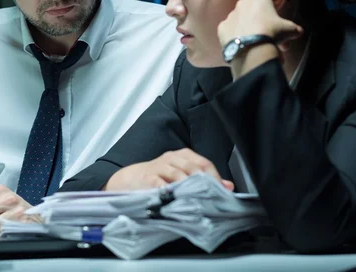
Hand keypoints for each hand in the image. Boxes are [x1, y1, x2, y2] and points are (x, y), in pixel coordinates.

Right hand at [104, 149, 233, 190]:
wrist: (128, 179)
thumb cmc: (156, 177)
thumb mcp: (180, 174)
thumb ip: (202, 178)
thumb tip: (227, 186)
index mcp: (181, 156)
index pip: (204, 163)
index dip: (215, 178)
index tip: (222, 192)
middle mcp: (171, 159)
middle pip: (194, 169)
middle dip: (205, 185)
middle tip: (212, 198)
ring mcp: (159, 168)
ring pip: (179, 176)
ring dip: (190, 189)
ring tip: (198, 200)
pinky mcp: (148, 178)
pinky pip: (162, 185)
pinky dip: (170, 193)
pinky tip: (176, 200)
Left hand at [217, 0, 303, 52]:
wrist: (251, 48)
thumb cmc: (272, 32)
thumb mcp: (290, 29)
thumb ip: (294, 28)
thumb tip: (298, 32)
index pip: (267, 3)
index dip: (273, 16)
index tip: (278, 28)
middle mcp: (242, 3)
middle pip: (253, 14)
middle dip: (262, 26)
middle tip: (270, 40)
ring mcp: (230, 16)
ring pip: (241, 23)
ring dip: (249, 32)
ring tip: (257, 47)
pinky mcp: (221, 28)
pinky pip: (230, 32)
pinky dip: (236, 38)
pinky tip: (243, 47)